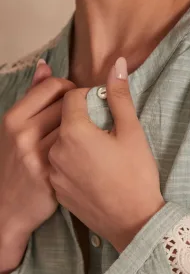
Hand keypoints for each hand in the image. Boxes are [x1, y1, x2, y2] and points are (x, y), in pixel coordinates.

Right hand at [0, 61, 75, 273]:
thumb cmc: (19, 163)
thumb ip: (34, 95)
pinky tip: (94, 153)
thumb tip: (44, 65)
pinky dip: (92, 148)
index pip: (54, 86)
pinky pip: (82, 151)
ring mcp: (39, 156)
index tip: (78, 100)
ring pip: (78, 127)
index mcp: (15, 118)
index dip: (72, 90)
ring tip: (94, 135)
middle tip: (90, 119)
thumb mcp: (18, 127)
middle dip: (83, 109)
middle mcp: (23, 135)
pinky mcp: (54, 175)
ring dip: (90, 128)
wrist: (10, 208)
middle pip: (69, 105)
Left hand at [48, 57, 165, 252]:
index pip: (72, 97)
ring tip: (102, 153)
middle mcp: (56, 150)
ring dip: (77, 140)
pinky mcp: (57, 189)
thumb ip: (119, 96)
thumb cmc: (137, 176)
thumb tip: (117, 63)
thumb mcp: (132, 132)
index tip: (107, 109)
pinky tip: (95, 171)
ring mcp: (54, 172)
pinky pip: (61, 164)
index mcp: (73, 132)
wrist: (133, 221)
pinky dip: (74, 161)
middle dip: (83, 118)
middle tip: (107, 132)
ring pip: (62, 142)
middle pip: (64, 120)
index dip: (91, 98)